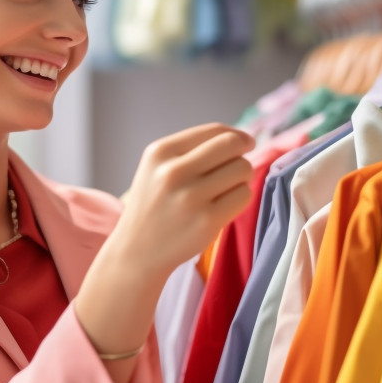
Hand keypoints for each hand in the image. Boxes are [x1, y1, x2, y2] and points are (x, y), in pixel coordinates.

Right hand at [72, 124, 253, 378]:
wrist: (137, 252)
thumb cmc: (155, 206)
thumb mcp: (158, 168)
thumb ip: (193, 149)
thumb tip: (240, 138)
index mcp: (161, 152)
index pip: (216, 131)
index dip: (236, 136)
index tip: (244, 144)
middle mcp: (174, 171)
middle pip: (233, 146)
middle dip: (242, 154)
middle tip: (238, 168)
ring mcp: (191, 197)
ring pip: (242, 169)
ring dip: (242, 178)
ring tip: (225, 190)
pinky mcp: (207, 221)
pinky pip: (243, 195)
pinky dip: (240, 198)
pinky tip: (224, 206)